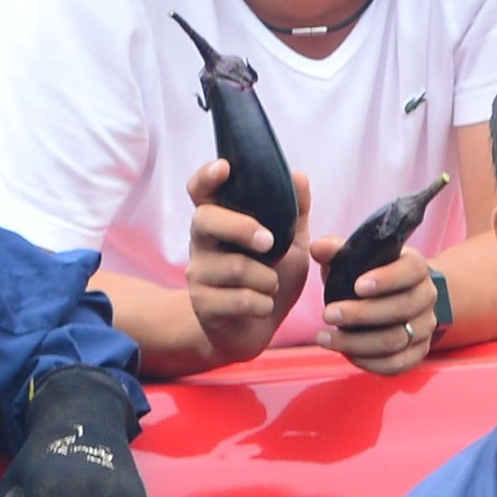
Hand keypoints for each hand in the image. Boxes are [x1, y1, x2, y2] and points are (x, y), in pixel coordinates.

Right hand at [181, 160, 311, 367]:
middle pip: (206, 220)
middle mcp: (201, 242)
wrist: (254, 329)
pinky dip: (263, 304)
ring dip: (267, 278)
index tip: (224, 168)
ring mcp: (198, 274)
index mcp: (219, 220)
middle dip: (241, 227)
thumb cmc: (269, 277)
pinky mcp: (203, 305)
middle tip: (270, 242)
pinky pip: (239, 299)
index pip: (200, 190)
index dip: (207, 176)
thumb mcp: (291, 243)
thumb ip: (295, 211)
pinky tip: (263, 306)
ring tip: (271, 286)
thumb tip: (299, 176)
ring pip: (233, 266)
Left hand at [313, 244, 441, 376]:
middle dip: (361, 314)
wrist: (400, 297)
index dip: (387, 279)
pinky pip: (397, 364)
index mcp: (416, 267)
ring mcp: (425, 327)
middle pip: (402, 308)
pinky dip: (369, 362)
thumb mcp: (357, 259)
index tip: (357, 286)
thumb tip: (318, 248)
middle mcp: (426, 297)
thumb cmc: (372, 275)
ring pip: (396, 340)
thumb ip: (337, 252)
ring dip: (357, 342)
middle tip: (328, 314)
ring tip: (326, 338)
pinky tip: (345, 354)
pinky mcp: (418, 352)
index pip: (411, 270)